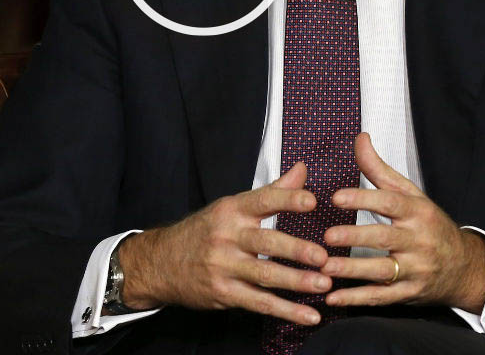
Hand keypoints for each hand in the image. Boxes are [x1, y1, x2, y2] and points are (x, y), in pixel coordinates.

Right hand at [120, 161, 331, 325]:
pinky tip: (309, 315)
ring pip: (264, 275)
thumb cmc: (205, 231)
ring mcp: (224, 267)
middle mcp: (227, 237)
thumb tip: (302, 169)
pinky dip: (287, 311)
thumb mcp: (232, 206)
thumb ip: (273, 191)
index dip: (287, 200)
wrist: (161, 262)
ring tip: (323, 283)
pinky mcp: (224, 293)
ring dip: (296, 282)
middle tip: (323, 256)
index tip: (312, 201)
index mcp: (231, 210)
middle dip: (295, 249)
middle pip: (265, 242)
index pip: (262, 201)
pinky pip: (259, 303)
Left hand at [319, 132, 484, 313]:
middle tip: (327, 237)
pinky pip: (382, 298)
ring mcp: (415, 270)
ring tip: (325, 269)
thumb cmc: (430, 225)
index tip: (336, 197)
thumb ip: (379, 169)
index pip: (390, 203)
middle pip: (385, 238)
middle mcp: (418, 241)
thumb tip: (360, 138)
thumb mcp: (410, 194)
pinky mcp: (410, 293)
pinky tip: (333, 298)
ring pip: (383, 271)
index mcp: (417, 212)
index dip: (363, 198)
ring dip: (352, 271)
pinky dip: (357, 299)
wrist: (465, 267)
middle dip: (355, 238)